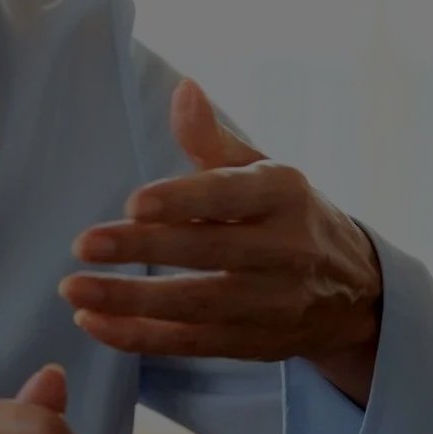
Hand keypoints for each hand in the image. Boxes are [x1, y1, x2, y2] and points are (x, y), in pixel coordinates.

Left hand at [59, 78, 384, 403]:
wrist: (358, 292)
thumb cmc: (288, 214)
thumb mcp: (262, 169)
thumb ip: (212, 139)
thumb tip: (183, 88)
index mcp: (284, 196)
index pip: (230, 197)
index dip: (184, 201)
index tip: (134, 203)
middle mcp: (284, 252)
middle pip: (207, 253)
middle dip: (143, 249)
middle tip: (83, 243)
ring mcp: (271, 305)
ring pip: (196, 306)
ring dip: (130, 301)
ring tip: (74, 289)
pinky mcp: (253, 345)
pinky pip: (192, 344)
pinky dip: (140, 337)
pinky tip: (92, 322)